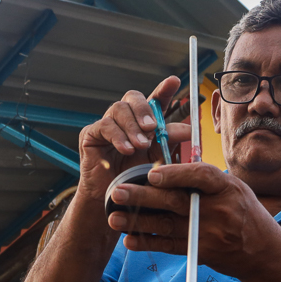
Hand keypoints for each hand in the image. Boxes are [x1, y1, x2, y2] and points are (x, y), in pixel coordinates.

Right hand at [75, 76, 191, 200]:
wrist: (114, 200)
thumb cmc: (136, 179)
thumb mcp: (157, 159)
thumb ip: (169, 142)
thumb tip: (189, 129)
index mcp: (143, 123)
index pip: (154, 100)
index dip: (164, 89)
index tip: (174, 81)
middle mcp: (125, 119)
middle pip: (133, 97)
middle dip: (144, 109)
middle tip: (152, 127)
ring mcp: (107, 124)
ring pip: (119, 109)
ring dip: (132, 127)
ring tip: (140, 146)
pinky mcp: (91, 134)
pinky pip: (105, 125)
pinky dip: (118, 136)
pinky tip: (126, 149)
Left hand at [105, 162, 280, 279]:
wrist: (263, 252)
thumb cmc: (245, 213)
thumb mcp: (234, 188)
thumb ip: (205, 179)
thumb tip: (167, 167)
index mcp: (227, 188)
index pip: (201, 176)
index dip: (176, 174)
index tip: (151, 174)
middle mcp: (219, 211)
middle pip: (176, 202)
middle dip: (144, 197)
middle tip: (117, 192)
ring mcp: (209, 234)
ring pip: (167, 226)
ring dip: (138, 222)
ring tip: (113, 218)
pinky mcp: (201, 252)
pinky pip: (171, 247)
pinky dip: (149, 243)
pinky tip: (129, 240)